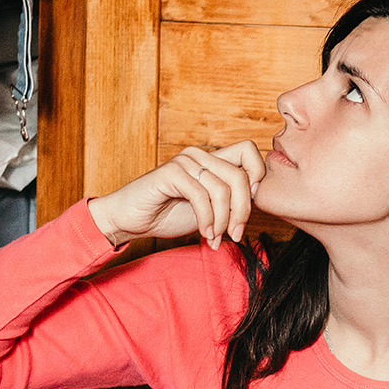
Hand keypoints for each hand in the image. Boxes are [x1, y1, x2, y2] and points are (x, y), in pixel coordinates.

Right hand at [89, 141, 265, 248]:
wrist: (130, 221)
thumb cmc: (167, 214)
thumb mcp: (209, 208)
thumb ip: (230, 199)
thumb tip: (257, 198)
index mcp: (211, 159)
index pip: (250, 151)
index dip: (258, 175)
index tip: (249, 206)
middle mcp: (200, 155)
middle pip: (241, 176)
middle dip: (243, 211)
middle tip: (235, 234)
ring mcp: (185, 162)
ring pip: (223, 189)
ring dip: (223, 221)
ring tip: (215, 237)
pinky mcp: (170, 173)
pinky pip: (201, 196)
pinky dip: (208, 220)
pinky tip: (205, 234)